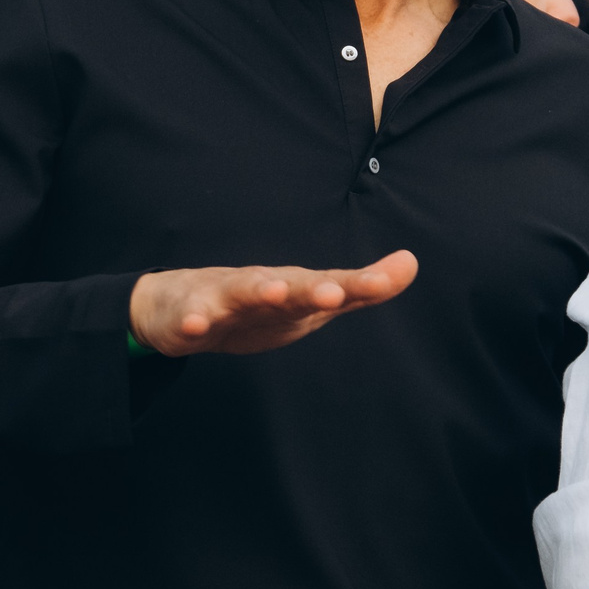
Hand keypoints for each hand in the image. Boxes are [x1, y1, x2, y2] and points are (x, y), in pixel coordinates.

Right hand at [127, 252, 418, 356]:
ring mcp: (223, 298)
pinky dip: (194, 321)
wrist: (178, 306)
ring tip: (274, 293)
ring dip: (259, 291)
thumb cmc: (255, 304)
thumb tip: (411, 262)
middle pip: (290, 285)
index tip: (386, 282)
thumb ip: (360, 288)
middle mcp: (262, 285)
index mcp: (293, 287)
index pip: (331, 286)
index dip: (358, 287)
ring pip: (241, 292)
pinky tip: (196, 326)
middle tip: (333, 293)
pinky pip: (191, 319)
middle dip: (311, 289)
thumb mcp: (311, 301)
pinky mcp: (189, 315)